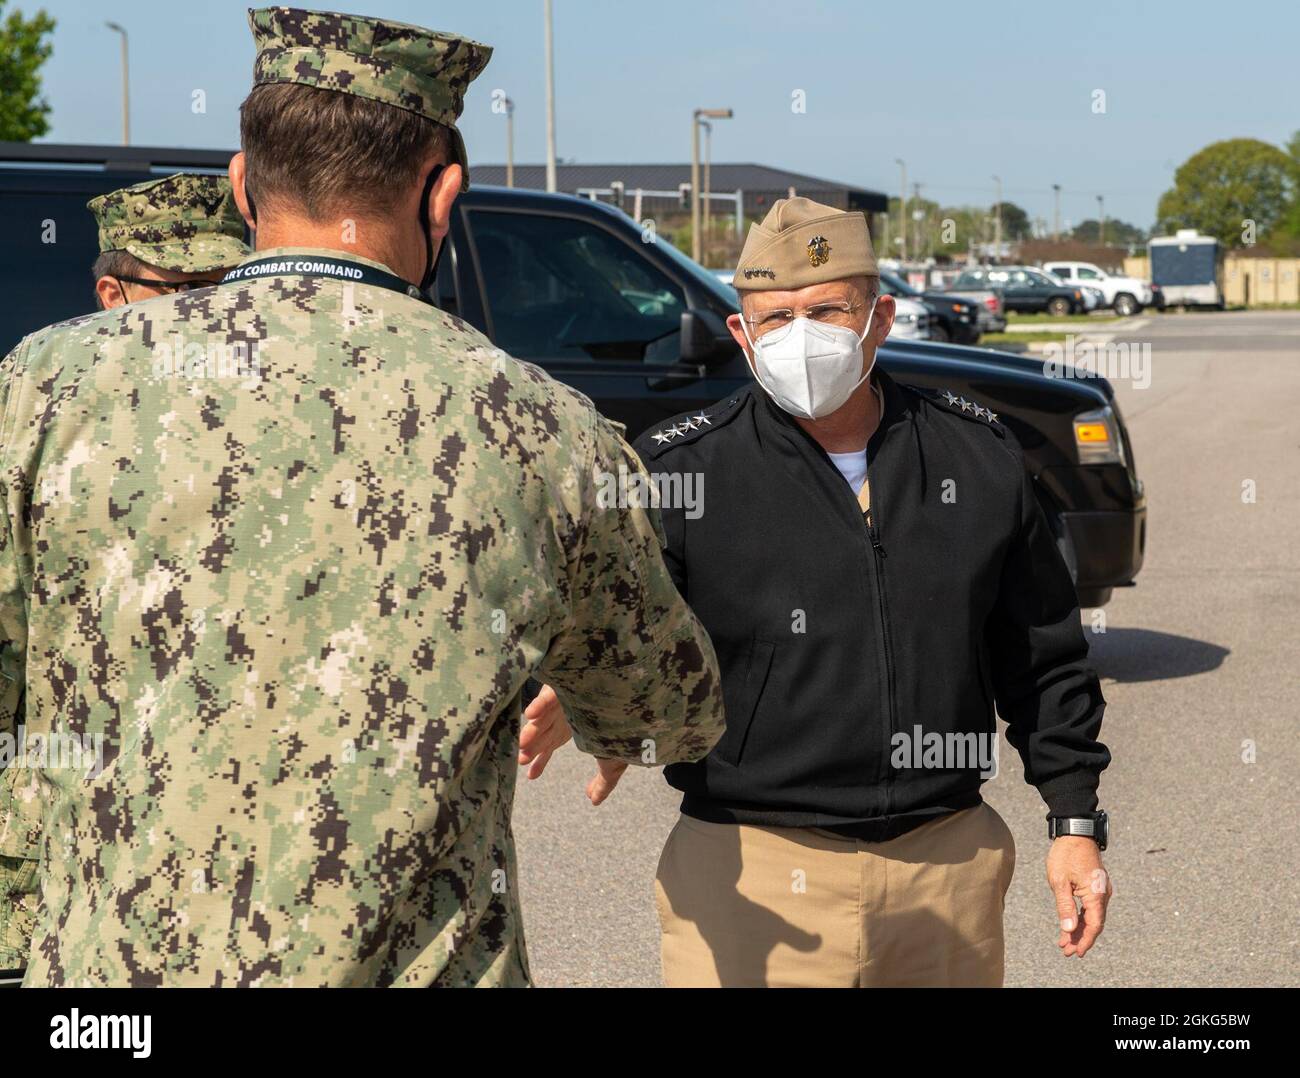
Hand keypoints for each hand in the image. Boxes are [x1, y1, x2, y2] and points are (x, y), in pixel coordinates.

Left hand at [519, 685, 627, 804]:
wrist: (640, 701)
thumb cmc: (629, 727)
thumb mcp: (616, 760)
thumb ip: (604, 782)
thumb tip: (593, 801)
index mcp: (572, 728)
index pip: (550, 746)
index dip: (540, 760)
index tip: (530, 776)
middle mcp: (565, 713)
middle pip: (543, 733)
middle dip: (533, 747)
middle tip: (522, 760)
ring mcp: (565, 698)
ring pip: (544, 716)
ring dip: (533, 730)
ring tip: (523, 743)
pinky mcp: (568, 686)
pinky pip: (551, 694)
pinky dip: (541, 704)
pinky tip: (532, 714)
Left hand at [1046, 837, 1111, 957]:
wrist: (1075, 832)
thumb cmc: (1066, 854)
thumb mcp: (1060, 881)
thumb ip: (1064, 906)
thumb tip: (1068, 929)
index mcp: (1096, 894)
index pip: (1094, 925)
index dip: (1085, 940)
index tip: (1076, 952)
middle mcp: (1103, 894)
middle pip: (1093, 923)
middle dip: (1080, 938)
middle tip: (1066, 951)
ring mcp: (1100, 889)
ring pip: (1091, 916)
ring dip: (1079, 929)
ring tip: (1065, 942)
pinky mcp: (1095, 885)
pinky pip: (1090, 906)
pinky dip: (1080, 917)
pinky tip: (1070, 924)